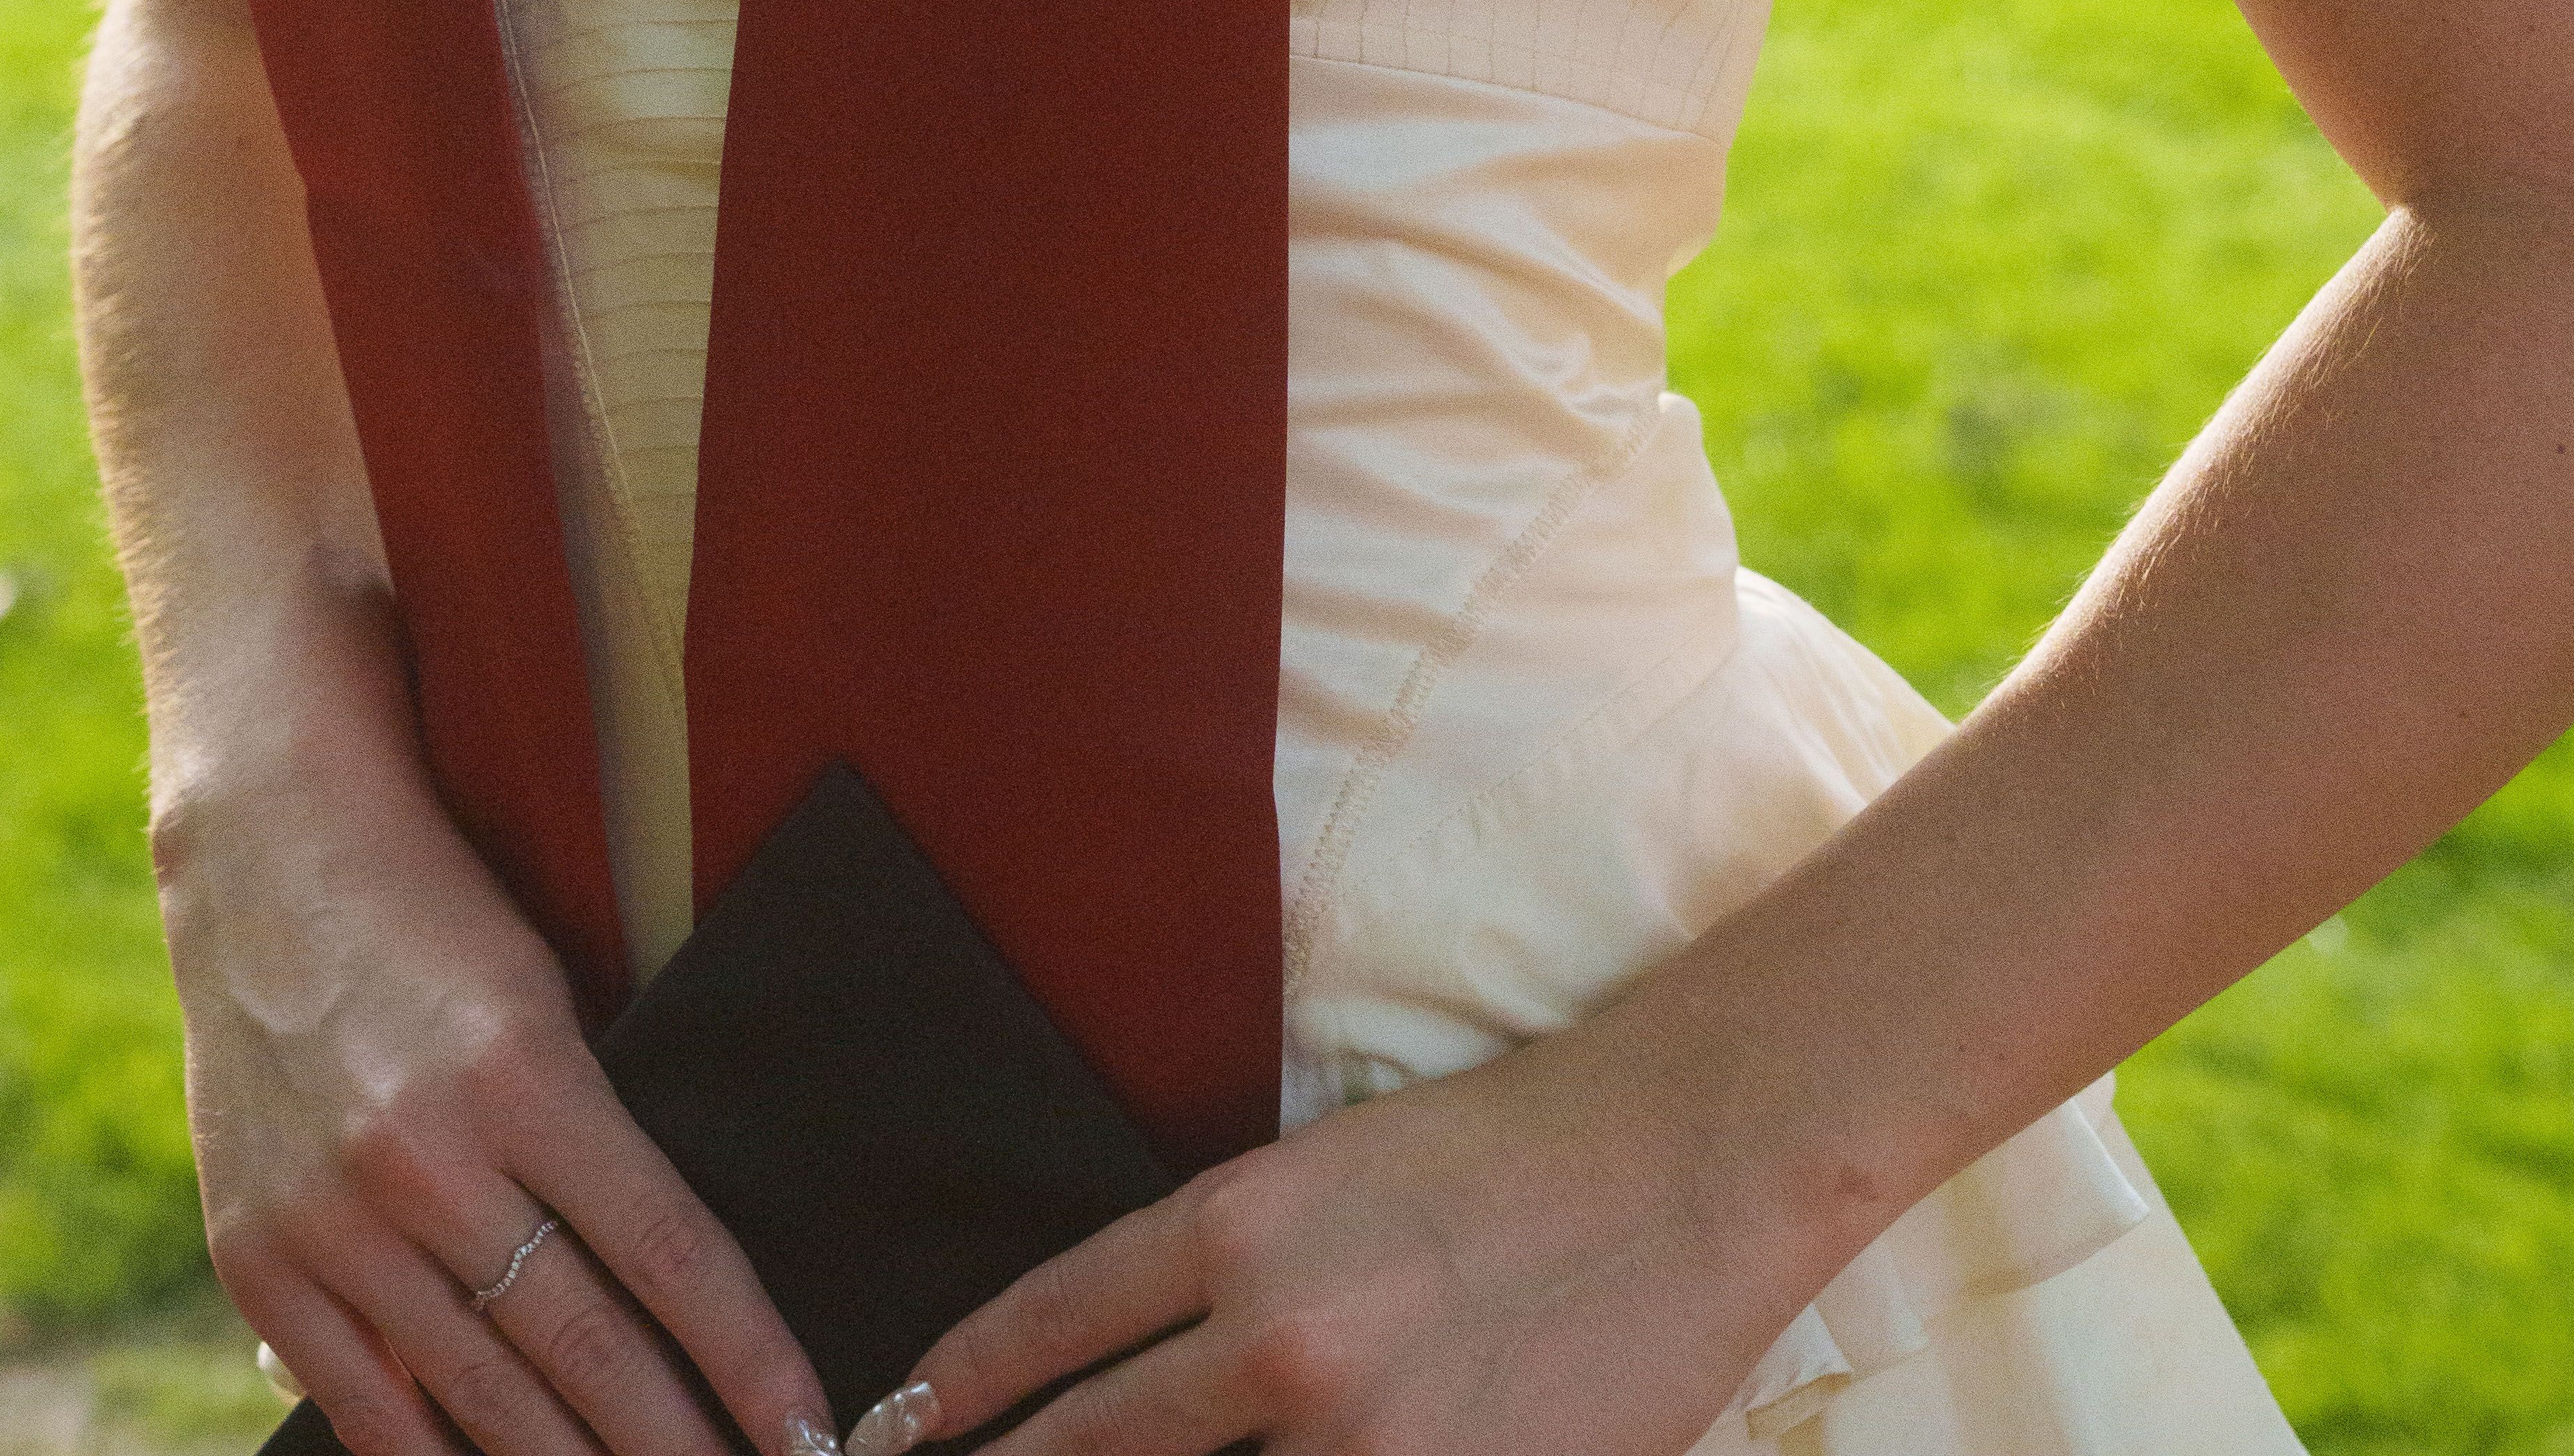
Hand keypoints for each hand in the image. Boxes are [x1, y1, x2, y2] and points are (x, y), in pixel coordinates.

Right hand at [162, 720, 835, 1455]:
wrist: (268, 848)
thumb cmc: (441, 909)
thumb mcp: (544, 992)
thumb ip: (596, 1125)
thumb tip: (674, 1277)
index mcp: (521, 1073)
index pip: (667, 1251)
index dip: (746, 1356)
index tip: (808, 1426)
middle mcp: (424, 1157)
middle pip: (582, 1347)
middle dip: (676, 1442)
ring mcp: (332, 1217)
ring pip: (481, 1394)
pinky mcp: (257, 1254)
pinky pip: (363, 1400)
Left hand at [844, 1009, 1819, 1455]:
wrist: (1681, 1159)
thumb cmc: (1511, 1148)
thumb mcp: (1333, 1173)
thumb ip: (1231, 1272)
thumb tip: (1139, 1373)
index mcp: (1241, 1223)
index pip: (1050, 1322)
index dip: (956, 1389)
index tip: (892, 1433)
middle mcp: (1278, 1339)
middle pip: (1091, 1450)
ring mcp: (1363, 1441)